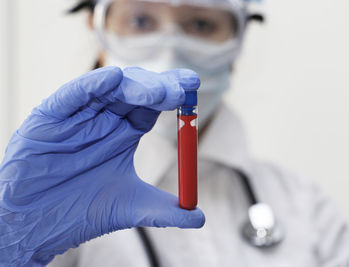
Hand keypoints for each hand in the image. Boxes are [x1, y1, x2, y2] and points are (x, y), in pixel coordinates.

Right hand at [0, 66, 204, 265]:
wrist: (36, 224)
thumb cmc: (80, 210)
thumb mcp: (130, 207)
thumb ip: (165, 211)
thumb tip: (200, 217)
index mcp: (124, 131)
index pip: (153, 105)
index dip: (173, 96)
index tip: (193, 89)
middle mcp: (104, 117)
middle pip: (137, 91)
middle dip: (160, 87)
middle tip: (181, 88)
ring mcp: (79, 114)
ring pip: (110, 88)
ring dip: (136, 86)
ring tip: (159, 93)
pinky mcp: (51, 116)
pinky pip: (73, 95)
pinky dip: (92, 86)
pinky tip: (113, 79)